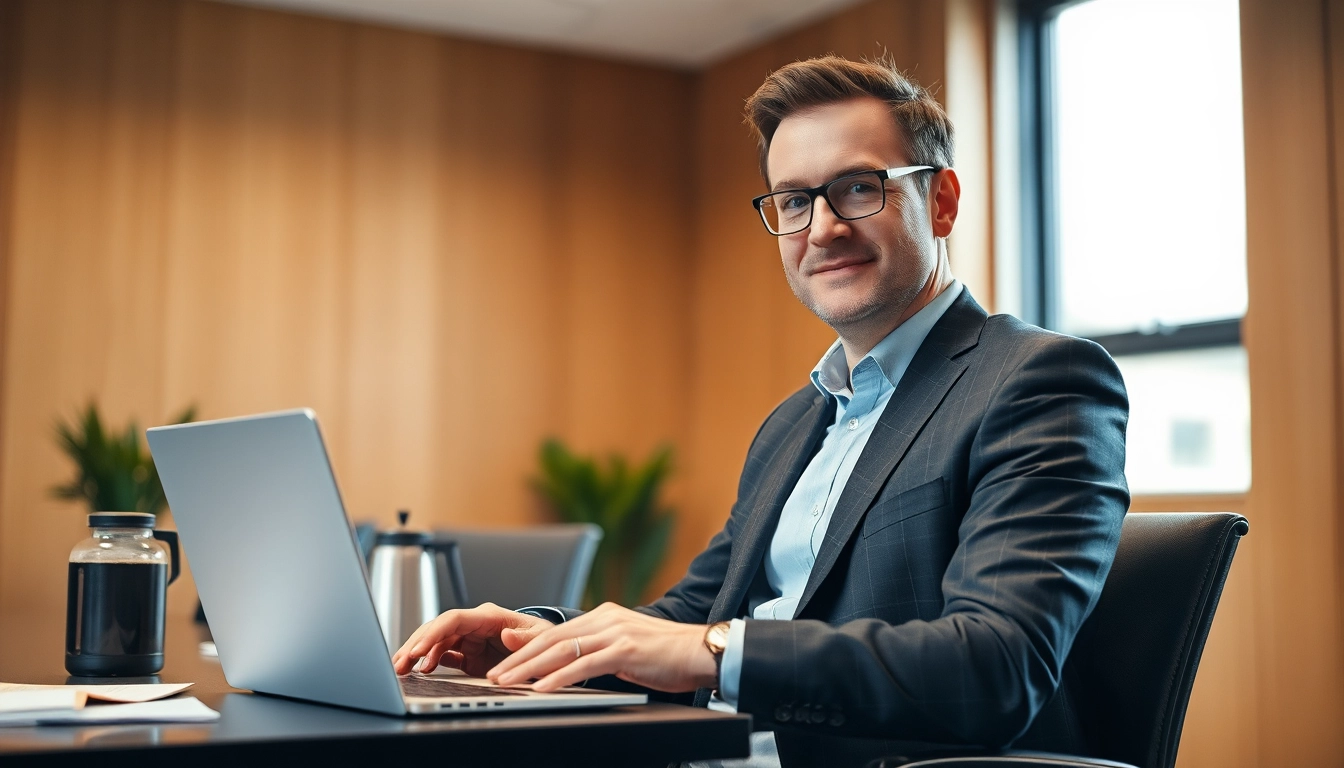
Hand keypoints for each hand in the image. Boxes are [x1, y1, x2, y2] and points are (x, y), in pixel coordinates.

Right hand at [392, 603, 553, 677]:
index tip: (417, 651)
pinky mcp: (468, 655)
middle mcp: (474, 626)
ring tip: (402, 669)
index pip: (453, 619)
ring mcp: (469, 640)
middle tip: (399, 664)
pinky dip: (429, 663)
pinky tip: (421, 672)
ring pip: (435, 643)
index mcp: (488, 616)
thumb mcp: (541, 637)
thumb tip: (507, 634)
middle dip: (415, 644)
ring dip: (416, 655)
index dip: (433, 634)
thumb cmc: (542, 638)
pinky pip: (443, 656)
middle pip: (437, 629)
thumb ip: (524, 637)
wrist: (545, 649)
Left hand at [487, 603, 717, 692]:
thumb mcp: (625, 648)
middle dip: (518, 658)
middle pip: (551, 639)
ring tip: (508, 681)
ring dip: (530, 668)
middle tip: (493, 675)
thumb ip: (596, 650)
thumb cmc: (667, 655)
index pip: (555, 633)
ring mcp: (614, 632)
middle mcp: (605, 618)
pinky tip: (542, 688)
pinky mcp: (625, 649)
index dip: (526, 649)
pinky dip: (559, 677)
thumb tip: (569, 663)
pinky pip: (584, 665)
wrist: (701, 650)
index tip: (503, 664)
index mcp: (603, 615)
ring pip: (561, 650)